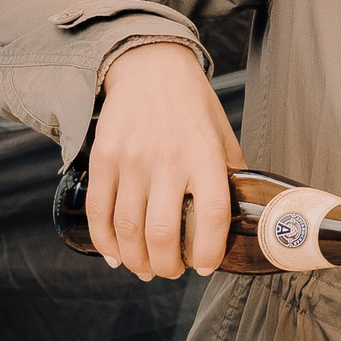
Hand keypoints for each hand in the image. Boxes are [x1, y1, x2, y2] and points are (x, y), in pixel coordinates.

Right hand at [89, 42, 243, 280]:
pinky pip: (99, 211)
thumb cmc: (193, 106)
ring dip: (136, 260)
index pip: (211, 216)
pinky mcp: (103, 158)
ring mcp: (132, 160)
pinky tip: (116, 256)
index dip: (208, 251)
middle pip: (163, 233)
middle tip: (172, 272)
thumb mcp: (223, 137)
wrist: (150, 68)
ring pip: (128, 228)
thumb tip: (241, 216)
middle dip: (167, 266)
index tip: (205, 266)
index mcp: (205, 157)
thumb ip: (230, 176)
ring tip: (146, 269)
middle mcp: (168, 161)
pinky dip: (105, 242)